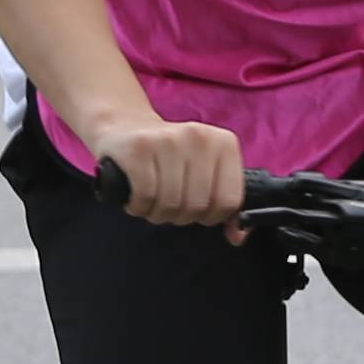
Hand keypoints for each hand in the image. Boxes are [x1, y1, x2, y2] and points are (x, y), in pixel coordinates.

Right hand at [97, 112, 248, 233]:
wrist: (126, 128)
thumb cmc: (171, 158)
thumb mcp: (206, 172)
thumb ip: (225, 203)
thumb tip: (238, 236)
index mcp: (224, 143)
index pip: (229, 201)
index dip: (211, 216)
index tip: (198, 210)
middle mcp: (199, 137)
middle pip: (198, 206)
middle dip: (181, 216)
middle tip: (170, 205)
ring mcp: (168, 140)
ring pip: (170, 204)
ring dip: (158, 214)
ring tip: (152, 201)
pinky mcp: (139, 148)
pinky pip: (145, 197)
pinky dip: (139, 207)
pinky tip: (137, 198)